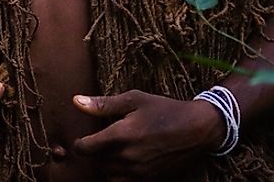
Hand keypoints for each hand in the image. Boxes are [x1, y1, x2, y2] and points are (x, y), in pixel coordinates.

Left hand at [71, 90, 224, 179]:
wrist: (197, 130)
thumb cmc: (164, 110)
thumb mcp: (134, 100)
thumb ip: (103, 104)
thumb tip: (76, 101)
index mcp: (122, 135)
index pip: (85, 148)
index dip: (78, 144)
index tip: (81, 139)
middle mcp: (129, 157)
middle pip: (96, 163)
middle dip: (92, 154)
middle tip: (97, 142)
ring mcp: (140, 172)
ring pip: (108, 175)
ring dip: (105, 165)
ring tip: (111, 152)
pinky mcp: (150, 180)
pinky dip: (120, 175)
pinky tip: (125, 161)